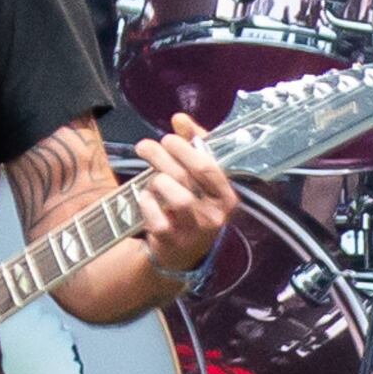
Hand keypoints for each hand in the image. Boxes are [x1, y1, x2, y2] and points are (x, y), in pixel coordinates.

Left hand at [132, 114, 238, 274]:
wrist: (181, 255)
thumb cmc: (194, 206)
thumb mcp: (201, 179)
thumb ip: (195, 145)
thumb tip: (180, 118)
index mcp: (227, 198)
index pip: (207, 167)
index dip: (184, 148)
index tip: (168, 138)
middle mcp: (214, 215)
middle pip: (184, 176)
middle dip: (161, 155)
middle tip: (145, 147)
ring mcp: (192, 230)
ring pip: (172, 193)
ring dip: (156, 179)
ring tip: (151, 178)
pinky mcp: (169, 240)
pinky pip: (153, 211)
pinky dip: (145, 200)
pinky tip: (146, 198)